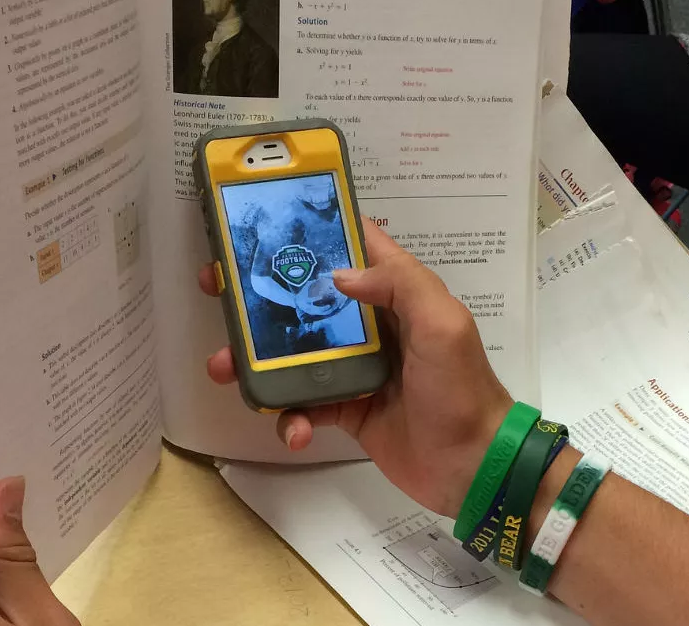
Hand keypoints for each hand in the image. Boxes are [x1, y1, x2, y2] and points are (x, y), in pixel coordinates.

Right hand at [202, 220, 512, 515]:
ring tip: (223, 368)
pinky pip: (303, 405)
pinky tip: (295, 430)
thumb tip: (339, 274)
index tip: (263, 223)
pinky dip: (290, 417)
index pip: (354, 245)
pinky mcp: (345, 409)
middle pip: (307, 296)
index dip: (313, 230)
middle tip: (215, 290)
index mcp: (397, 293)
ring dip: (255, 360)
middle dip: (260, 294)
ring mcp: (354, 367)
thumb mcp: (443, 323)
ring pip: (293, 352)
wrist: (473, 466)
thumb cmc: (461, 389)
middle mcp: (371, 324)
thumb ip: (400, 284)